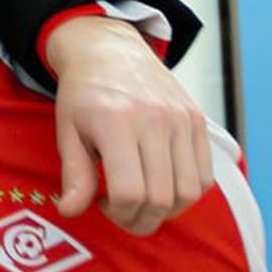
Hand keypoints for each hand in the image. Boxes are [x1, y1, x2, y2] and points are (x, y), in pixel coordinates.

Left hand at [46, 16, 211, 234]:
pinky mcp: (198, 122)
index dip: (117, 213)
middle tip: (121, 213)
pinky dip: (186, 194)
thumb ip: (74, 173)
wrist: (109, 51)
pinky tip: (161, 186)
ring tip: (141, 202)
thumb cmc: (83, 94)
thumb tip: (71, 211)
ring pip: (188, 192)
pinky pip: (205, 176)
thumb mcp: (66, 131)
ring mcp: (182, 121)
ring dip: (165, 212)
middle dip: (140, 220)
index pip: (129, 191)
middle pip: (162, 198)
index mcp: (117, 122)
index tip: (102, 205)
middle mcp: (156, 121)